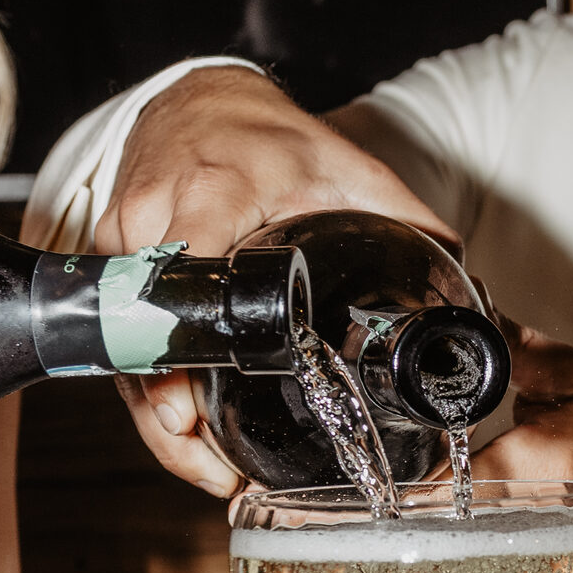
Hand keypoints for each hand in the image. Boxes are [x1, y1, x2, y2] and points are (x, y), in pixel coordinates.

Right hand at [96, 66, 458, 496]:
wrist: (201, 103)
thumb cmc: (271, 140)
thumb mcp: (343, 168)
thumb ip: (402, 219)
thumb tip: (466, 282)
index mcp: (213, 195)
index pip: (185, 288)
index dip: (179, 361)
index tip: (191, 416)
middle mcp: (154, 220)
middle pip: (142, 340)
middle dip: (169, 416)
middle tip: (216, 469)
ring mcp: (121, 246)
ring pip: (124, 353)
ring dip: (158, 420)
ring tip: (208, 468)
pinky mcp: (106, 266)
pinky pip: (120, 344)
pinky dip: (150, 393)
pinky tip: (186, 435)